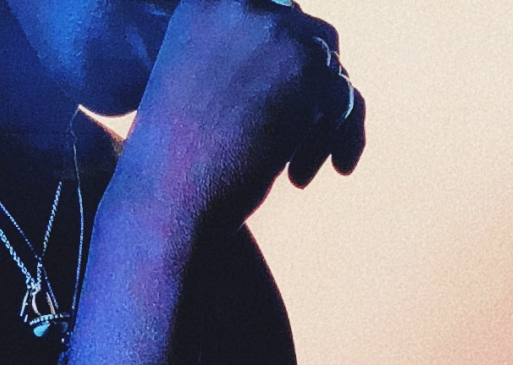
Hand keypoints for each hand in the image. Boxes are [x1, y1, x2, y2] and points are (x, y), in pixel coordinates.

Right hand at [115, 0, 365, 235]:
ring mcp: (275, 33)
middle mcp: (240, 6)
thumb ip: (246, 56)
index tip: (285, 105)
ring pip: (333, 73)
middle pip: (312, 38)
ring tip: (295, 169)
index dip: (288, 61)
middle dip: (314, 94)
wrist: (166, 198)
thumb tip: (319, 50)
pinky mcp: (306, 69)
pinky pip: (345, 101)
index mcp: (206, 5)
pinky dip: (336, 142)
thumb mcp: (197, 84)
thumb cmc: (176, 160)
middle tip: (295, 142)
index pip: (277, 15)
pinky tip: (300, 176)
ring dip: (324, 125)